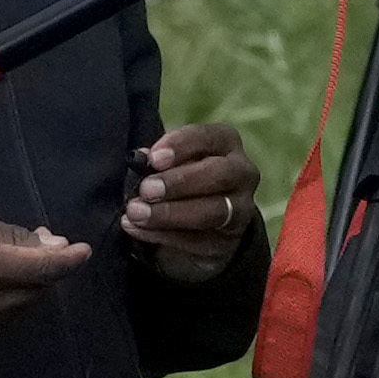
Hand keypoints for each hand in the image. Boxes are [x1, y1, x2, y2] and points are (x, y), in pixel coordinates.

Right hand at [0, 208, 91, 338]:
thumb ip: (8, 235)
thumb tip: (48, 243)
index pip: (41, 269)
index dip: (67, 260)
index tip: (83, 249)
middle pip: (35, 291)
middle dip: (45, 269)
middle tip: (43, 245)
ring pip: (19, 306)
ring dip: (27, 284)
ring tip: (16, 260)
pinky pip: (0, 317)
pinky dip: (8, 298)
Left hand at [123, 120, 259, 278]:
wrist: (204, 218)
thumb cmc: (181, 173)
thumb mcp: (173, 160)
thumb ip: (158, 160)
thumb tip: (140, 159)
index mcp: (226, 141)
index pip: (207, 137)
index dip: (180, 146)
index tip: (153, 159)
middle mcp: (242, 172)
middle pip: (218, 174)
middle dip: (179, 182)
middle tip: (146, 190)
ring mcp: (241, 207)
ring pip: (213, 211)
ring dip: (171, 213)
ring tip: (136, 213)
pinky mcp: (230, 239)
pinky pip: (199, 240)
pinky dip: (165, 235)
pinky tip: (138, 229)